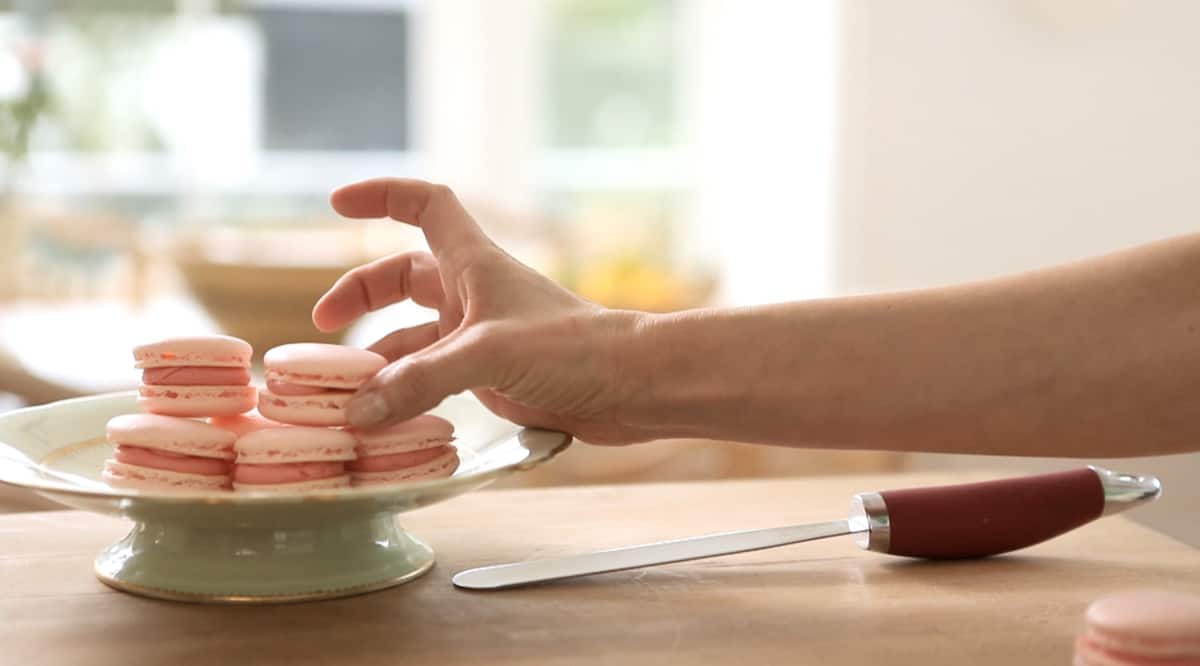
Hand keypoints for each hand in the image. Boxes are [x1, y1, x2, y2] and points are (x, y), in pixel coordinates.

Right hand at [312, 178, 645, 443]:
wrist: (631, 387)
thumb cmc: (573, 349)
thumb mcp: (488, 356)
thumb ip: (420, 381)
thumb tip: (358, 409)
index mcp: (474, 263)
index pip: (425, 205)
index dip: (382, 195)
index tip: (338, 204)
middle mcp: (474, 294)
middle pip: (403, 276)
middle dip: (360, 295)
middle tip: (323, 329)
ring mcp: (481, 336)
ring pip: (414, 335)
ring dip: (379, 357)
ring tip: (345, 389)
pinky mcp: (492, 376)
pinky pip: (433, 377)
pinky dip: (406, 392)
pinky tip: (386, 417)